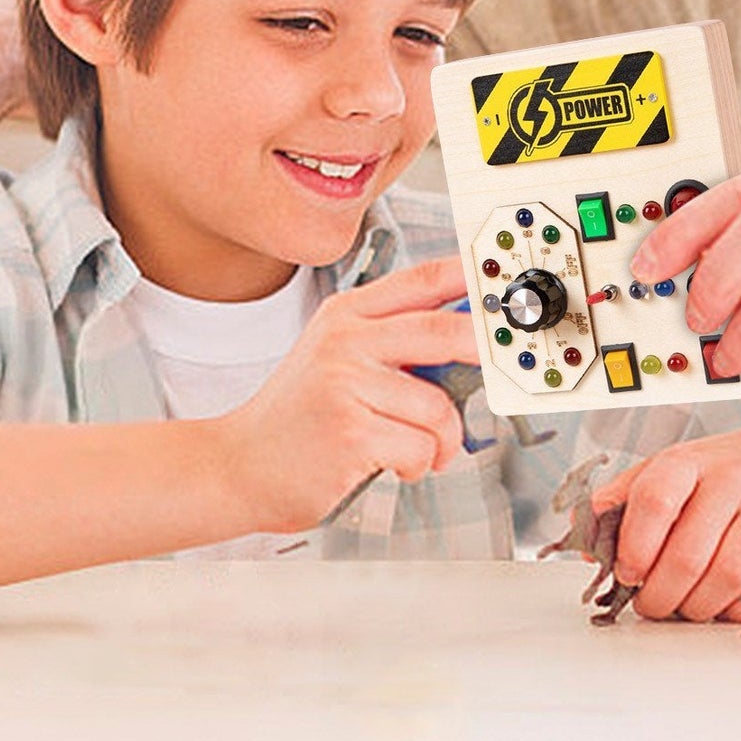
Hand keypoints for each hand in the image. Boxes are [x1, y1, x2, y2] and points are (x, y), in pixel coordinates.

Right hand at [219, 256, 479, 531]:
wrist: (238, 464)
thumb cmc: (298, 415)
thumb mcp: (337, 354)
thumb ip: (392, 338)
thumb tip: (467, 334)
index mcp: (348, 313)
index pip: (422, 279)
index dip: (470, 277)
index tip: (502, 284)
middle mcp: (346, 340)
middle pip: (443, 330)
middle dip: (483, 347)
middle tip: (498, 363)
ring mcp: (346, 384)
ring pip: (438, 405)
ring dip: (444, 439)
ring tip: (425, 448)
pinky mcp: (350, 432)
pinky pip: (419, 446)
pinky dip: (420, 464)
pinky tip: (397, 464)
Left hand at [590, 429, 740, 623]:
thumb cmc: (718, 476)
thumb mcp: (664, 473)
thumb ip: (621, 503)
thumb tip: (585, 543)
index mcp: (688, 461)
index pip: (655, 500)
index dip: (636, 547)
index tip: (628, 574)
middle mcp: (732, 477)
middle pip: (690, 552)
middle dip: (663, 595)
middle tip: (653, 604)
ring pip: (731, 574)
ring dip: (701, 607)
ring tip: (688, 606)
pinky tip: (730, 601)